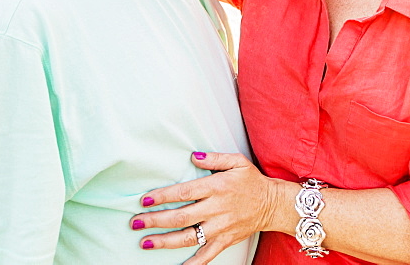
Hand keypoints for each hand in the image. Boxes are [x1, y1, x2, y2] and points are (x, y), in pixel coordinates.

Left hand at [130, 151, 280, 263]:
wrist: (273, 204)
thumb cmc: (252, 181)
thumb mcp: (237, 162)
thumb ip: (214, 158)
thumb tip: (193, 156)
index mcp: (216, 187)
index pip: (183, 193)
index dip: (162, 197)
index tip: (144, 200)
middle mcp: (216, 209)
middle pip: (181, 217)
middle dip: (155, 221)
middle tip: (136, 223)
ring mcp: (220, 227)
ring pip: (188, 237)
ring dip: (165, 241)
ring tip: (145, 242)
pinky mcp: (226, 240)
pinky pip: (207, 255)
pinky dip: (193, 263)